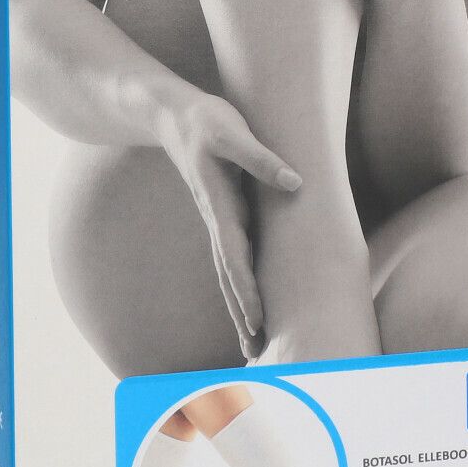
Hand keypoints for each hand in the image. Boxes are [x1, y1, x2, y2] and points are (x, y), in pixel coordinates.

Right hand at [158, 94, 302, 359]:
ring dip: (239, 307)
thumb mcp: (233, 133)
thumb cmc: (206, 122)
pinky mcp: (222, 214)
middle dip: (242, 314)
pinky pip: (231, 258)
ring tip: (252, 343)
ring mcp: (218, 220)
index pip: (235, 257)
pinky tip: (248, 303)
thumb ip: (261, 158)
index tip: (256, 320)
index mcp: (220, 206)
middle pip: (230, 276)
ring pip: (229, 272)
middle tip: (255, 351)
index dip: (246, 289)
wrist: (173, 115)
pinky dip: (238, 285)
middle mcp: (217, 220)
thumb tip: (294, 182)